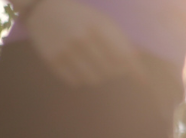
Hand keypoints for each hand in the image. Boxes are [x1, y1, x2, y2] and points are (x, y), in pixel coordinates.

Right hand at [24, 0, 142, 86]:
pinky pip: (75, 82)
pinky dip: (81, 77)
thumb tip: (141, 74)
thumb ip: (123, 43)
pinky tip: (78, 65)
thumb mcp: (102, 22)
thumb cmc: (81, 17)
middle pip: (110, 71)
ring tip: (93, 64)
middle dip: (114, 70)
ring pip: (93, 79)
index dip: (134, 70)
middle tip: (110, 64)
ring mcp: (65, 50)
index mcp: (97, 26)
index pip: (123, 57)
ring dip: (98, 76)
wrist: (43, 8)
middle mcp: (81, 39)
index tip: (142, 80)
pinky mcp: (52, 60)